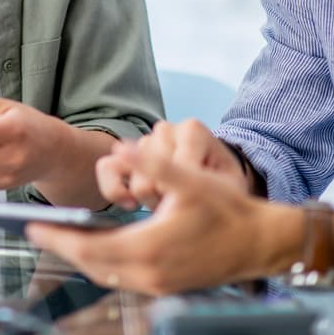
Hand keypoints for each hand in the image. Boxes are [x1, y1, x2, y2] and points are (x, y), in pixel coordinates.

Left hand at [26, 138, 296, 295]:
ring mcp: (158, 286)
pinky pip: (122, 279)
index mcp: (150, 248)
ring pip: (105, 275)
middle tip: (38, 232)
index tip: (33, 228)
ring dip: (83, 257)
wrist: (261, 243)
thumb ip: (156, 164)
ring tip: (62, 237)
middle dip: (63, 248)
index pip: (90, 247)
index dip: (58, 238)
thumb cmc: (229, 211)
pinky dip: (103, 264)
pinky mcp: (166, 288)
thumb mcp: (191, 180)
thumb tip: (123, 149)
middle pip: (92, 266)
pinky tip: (98, 247)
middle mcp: (150, 274)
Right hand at [97, 119, 247, 209]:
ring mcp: (144, 141)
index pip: (178, 164)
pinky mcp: (125, 155)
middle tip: (185, 202)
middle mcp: (166, 129)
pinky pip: (106, 167)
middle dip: (168, 194)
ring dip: (150, 196)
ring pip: (133, 171)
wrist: (216, 186)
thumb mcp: (227, 186)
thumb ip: (204, 183)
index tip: (197, 200)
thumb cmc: (222, 188)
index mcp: (193, 130)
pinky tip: (131, 205)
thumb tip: (167, 187)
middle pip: (153, 168)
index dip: (185, 192)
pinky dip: (114, 189)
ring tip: (168, 201)